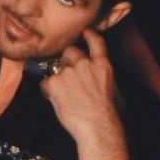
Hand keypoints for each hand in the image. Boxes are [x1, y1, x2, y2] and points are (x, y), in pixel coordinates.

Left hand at [39, 28, 127, 159]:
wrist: (98, 127)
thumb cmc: (108, 115)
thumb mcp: (114, 90)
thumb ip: (103, 78)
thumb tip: (97, 81)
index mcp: (102, 66)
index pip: (96, 43)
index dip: (89, 36)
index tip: (85, 32)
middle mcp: (85, 65)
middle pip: (70, 52)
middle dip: (66, 60)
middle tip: (66, 75)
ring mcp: (69, 72)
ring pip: (56, 68)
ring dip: (57, 78)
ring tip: (64, 95)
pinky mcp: (56, 83)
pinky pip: (45, 83)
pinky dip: (48, 91)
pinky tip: (56, 100)